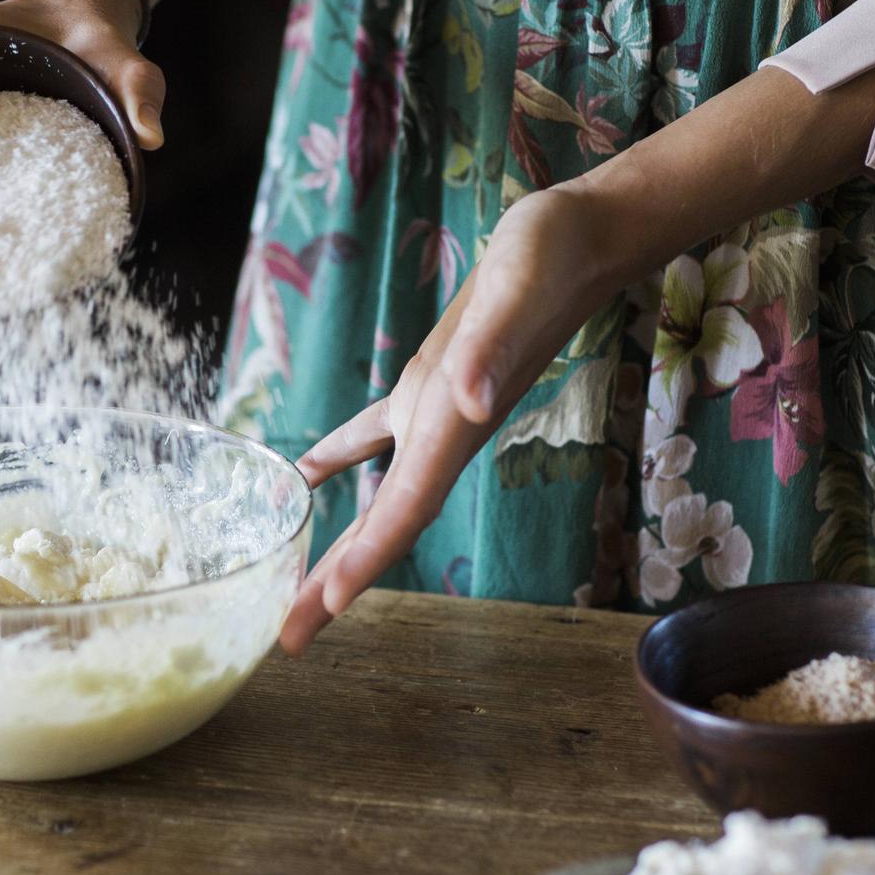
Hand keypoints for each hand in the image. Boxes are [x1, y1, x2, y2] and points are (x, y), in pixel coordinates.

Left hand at [281, 188, 621, 653]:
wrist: (583, 236)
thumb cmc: (553, 259)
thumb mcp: (519, 293)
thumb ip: (494, 349)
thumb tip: (467, 397)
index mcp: (456, 424)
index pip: (405, 509)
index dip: (366, 561)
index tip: (323, 610)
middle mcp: (444, 433)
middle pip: (387, 526)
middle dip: (339, 583)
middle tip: (290, 638)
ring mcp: (437, 411)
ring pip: (380, 495)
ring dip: (342, 542)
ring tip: (301, 591)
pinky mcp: (430, 380)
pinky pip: (377, 434)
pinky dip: (340, 460)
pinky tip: (308, 476)